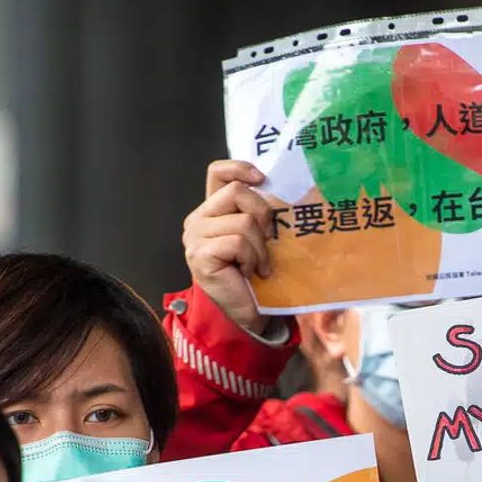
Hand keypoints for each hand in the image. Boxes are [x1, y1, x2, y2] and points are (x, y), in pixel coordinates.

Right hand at [183, 160, 273, 333]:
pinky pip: (238, 242)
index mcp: (212, 210)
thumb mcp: (259, 237)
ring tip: (259, 265)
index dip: (240, 168)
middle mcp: (198, 219)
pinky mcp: (200, 254)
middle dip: (263, 214)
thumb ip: (258, 213)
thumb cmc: (256, 275)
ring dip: (260, 247)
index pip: (218, 172)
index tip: (263, 180)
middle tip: (270, 240)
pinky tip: (250, 273)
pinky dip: (252, 259)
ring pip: (243, 221)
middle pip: (236, 192)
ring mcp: (195, 236)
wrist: (248, 314)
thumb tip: (286, 191)